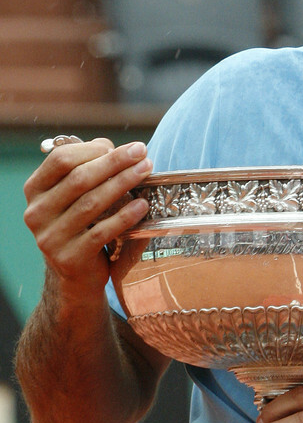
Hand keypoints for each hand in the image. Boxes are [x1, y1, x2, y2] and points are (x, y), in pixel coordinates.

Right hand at [23, 137, 152, 294]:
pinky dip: (125, 216)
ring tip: (146, 171)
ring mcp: (50, 237)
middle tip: (142, 153)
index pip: (61, 159)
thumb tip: (110, 148)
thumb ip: (86, 171)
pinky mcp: (69, 258)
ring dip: (123, 183)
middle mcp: (36, 212)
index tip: (126, 149)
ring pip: (91, 203)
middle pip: (79, 179)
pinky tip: (142, 205)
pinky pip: (101, 232)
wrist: (75, 274)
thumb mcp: (74, 197)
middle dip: (115, 162)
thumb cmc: (81, 225)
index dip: (94, 149)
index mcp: (35, 190)